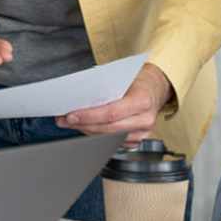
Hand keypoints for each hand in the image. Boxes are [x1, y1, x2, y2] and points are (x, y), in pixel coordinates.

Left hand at [58, 63, 172, 145]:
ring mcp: (142, 133)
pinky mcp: (137, 141)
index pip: (111, 113)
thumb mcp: (122, 79)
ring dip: (86, 131)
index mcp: (143, 101)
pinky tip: (85, 128)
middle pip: (107, 129)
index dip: (89, 116)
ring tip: (70, 123)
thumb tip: (78, 100)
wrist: (155, 88)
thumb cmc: (138, 80)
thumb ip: (104, 91)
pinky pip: (112, 142)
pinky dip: (97, 135)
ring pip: (108, 138)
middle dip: (82, 124)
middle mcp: (145, 119)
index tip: (71, 115)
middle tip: (65, 120)